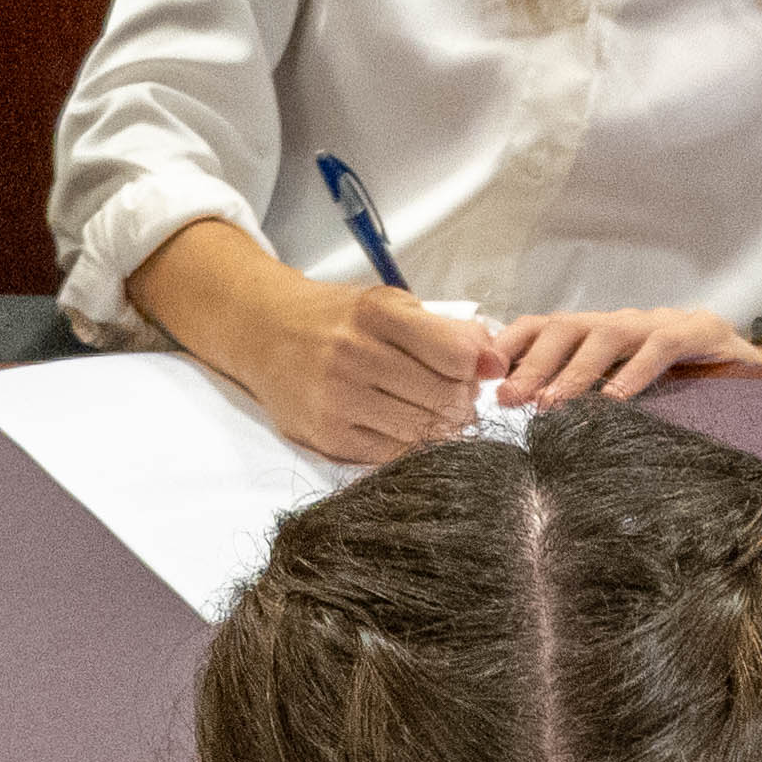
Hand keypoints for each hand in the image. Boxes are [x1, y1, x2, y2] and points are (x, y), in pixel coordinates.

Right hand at [227, 264, 507, 465]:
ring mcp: (337, 398)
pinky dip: (409, 447)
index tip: (469, 372)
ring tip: (431, 414)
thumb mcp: (390, 306)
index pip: (456, 354)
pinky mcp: (327, 435)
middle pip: (444, 399)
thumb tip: (497, 363)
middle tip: (454, 400)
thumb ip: (446, 332)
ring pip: (422, 432)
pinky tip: (404, 428)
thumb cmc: (339, 320)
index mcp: (377, 313)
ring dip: (440, 430)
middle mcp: (354, 353)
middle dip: (462, 404)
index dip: (474, 369)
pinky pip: (391, 456)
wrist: (265, 332)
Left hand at [475, 300, 757, 410]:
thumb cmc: (687, 391)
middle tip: (506, 397)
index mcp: (600, 336)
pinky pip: (659, 347)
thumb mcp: (628, 394)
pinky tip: (615, 399)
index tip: (481, 377)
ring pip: (605, 335)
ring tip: (551, 404)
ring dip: (573, 370)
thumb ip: (587, 402)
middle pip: (565, 328)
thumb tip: (529, 430)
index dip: (510, 347)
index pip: (543, 328)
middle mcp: (623, 323)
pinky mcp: (699, 331)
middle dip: (531, 362)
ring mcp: (661, 323)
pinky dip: (634, 372)